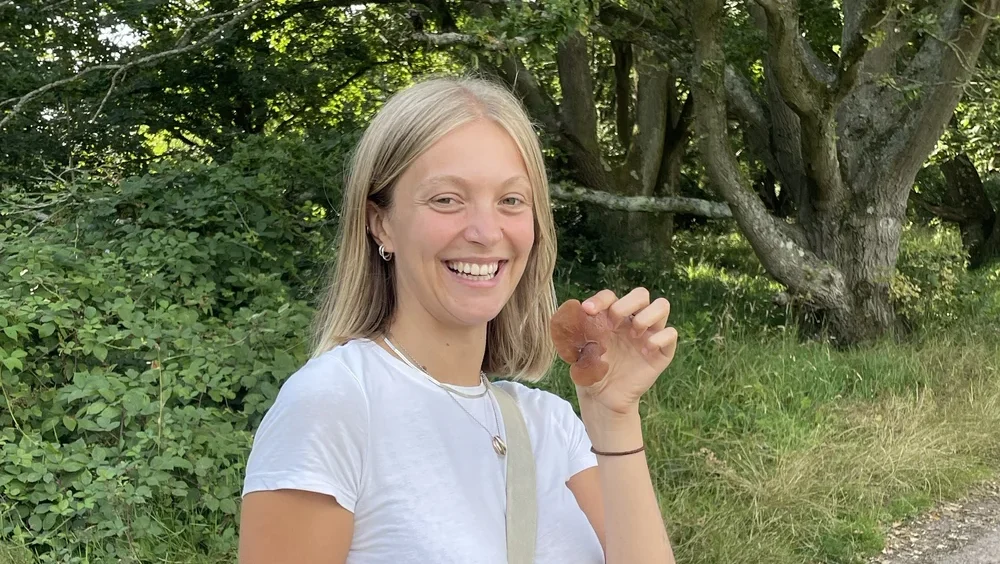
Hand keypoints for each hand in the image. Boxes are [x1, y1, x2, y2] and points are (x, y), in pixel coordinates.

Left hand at [550, 288, 677, 414]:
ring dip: (646, 316)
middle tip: (613, 324)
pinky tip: (645, 351)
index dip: (600, 299)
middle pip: (641, 294)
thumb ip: (577, 333)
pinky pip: (671, 334)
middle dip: (626, 304)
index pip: (611, 296)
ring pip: (662, 306)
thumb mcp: (579, 352)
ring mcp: (649, 334)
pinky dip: (660, 338)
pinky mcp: (662, 352)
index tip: (588, 310)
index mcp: (612, 317)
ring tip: (634, 334)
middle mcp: (633, 321)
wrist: (603, 398)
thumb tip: (573, 313)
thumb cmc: (592, 372)